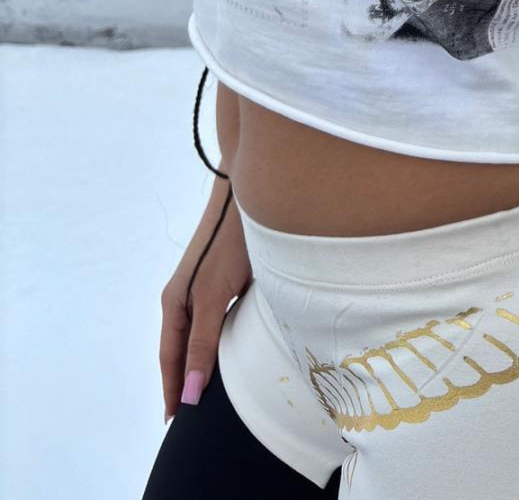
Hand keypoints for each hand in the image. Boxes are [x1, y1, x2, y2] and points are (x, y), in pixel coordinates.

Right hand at [159, 174, 251, 421]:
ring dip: (203, 361)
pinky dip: (220, 340)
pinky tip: (232, 349)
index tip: (176, 423)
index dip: (174, 390)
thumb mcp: (215, 295)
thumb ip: (203, 341)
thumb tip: (191, 392)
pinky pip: (218, 319)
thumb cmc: (232, 242)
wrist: (248, 193)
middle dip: (185, 381)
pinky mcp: (225, 277)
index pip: (171, 358)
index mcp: (175, 303)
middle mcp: (185, 296)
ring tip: (210, 392)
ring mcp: (204, 286)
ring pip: (201, 334)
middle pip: (182, 349)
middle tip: (192, 417)